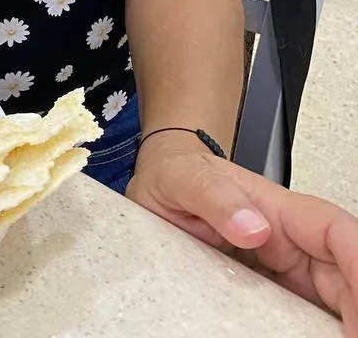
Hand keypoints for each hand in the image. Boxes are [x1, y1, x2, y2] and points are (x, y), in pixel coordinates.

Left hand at [128, 136, 357, 332]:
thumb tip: (253, 226)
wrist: (160, 188)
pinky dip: (315, 330)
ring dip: (341, 322)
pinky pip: (302, 314)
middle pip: (343, 274)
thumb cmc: (178, 176)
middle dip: (357, 309)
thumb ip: (214, 196)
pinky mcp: (271, 291)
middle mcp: (289, 240)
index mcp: (277, 209)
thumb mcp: (184, 179)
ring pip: (331, 299)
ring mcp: (284, 269)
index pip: (333, 231)